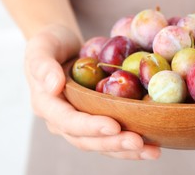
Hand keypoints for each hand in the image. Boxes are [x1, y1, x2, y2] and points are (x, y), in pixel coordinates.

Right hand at [25, 24, 160, 159]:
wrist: (61, 45)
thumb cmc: (50, 43)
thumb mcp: (42, 46)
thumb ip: (43, 65)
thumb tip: (53, 86)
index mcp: (47, 105)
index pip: (68, 121)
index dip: (90, 126)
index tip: (113, 126)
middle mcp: (62, 120)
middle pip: (87, 139)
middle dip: (113, 143)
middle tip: (139, 142)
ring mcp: (79, 122)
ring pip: (102, 143)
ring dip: (126, 150)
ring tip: (152, 151)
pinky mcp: (95, 119)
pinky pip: (112, 135)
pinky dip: (130, 142)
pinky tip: (152, 144)